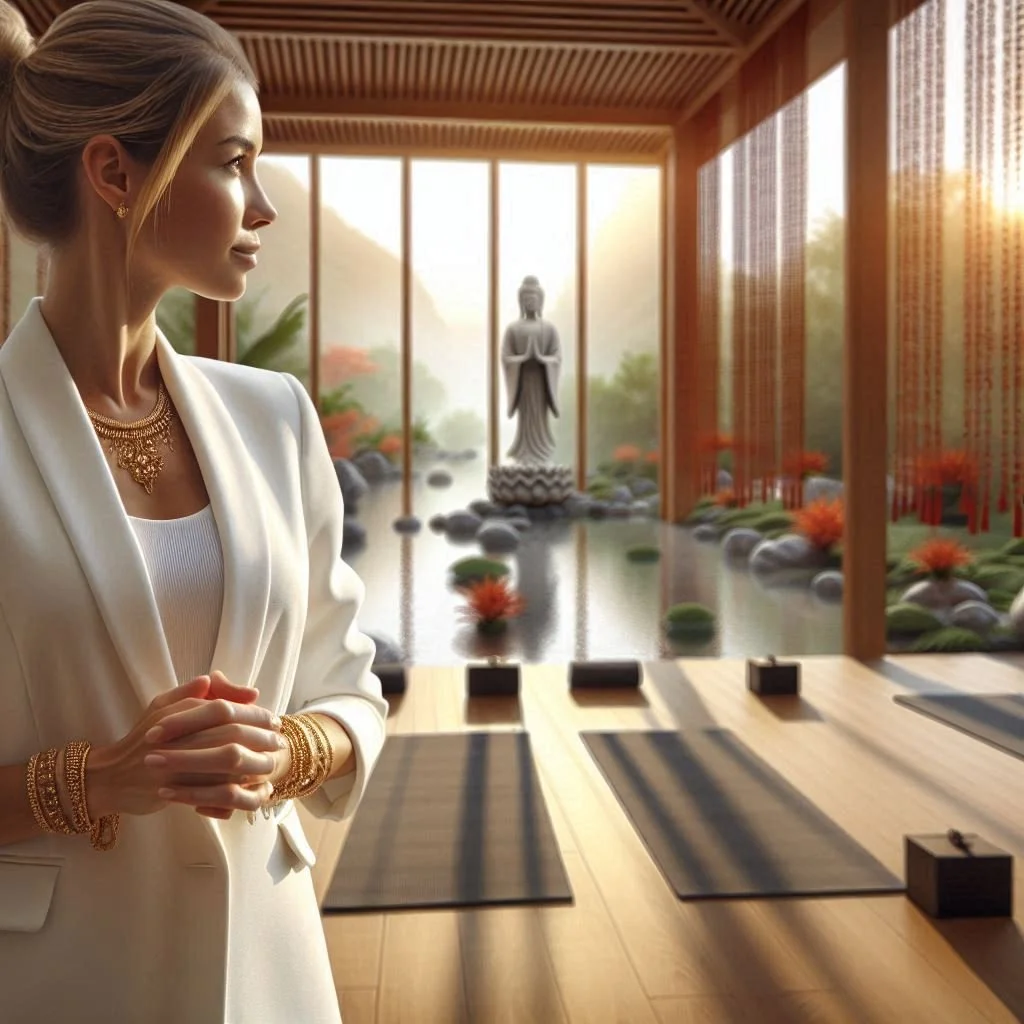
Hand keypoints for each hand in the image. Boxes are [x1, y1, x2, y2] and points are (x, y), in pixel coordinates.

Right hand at [86, 674, 283, 820]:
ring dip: (254, 765)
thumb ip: (192, 692)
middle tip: (279, 742)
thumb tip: (220, 680)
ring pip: (226, 765)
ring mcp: (173, 765)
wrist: (111, 777)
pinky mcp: (171, 792)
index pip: (225, 708)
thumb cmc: (143, 738)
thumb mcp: (162, 706)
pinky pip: (212, 793)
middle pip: (231, 734)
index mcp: (176, 711)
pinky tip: (251, 789)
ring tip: (270, 765)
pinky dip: (235, 791)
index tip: (274, 720)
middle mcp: (176, 737)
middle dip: (261, 738)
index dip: (255, 714)